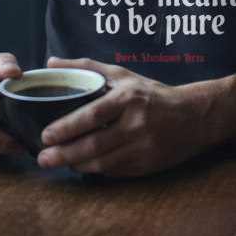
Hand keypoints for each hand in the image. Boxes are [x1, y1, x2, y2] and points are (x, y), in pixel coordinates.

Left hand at [35, 57, 213, 176]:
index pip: (93, 115)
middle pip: (94, 145)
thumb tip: (51, 63)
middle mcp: (137, 124)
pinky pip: (114, 172)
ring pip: (102, 164)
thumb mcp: (122, 74)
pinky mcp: (147, 166)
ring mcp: (143, 148)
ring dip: (76, 165)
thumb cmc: (151, 93)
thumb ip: (85, 68)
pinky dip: (94, 170)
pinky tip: (81, 165)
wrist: (193, 116)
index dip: (68, 127)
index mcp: (129, 98)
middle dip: (64, 154)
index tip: (45, 134)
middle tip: (42, 157)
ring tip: (56, 161)